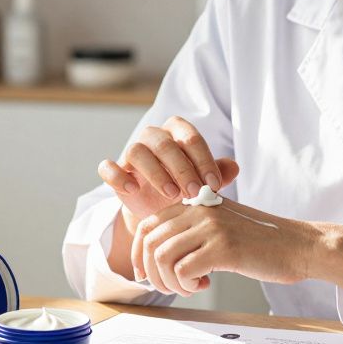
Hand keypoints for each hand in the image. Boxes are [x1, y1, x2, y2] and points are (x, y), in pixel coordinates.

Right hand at [96, 116, 238, 233]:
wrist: (160, 210)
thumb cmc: (186, 188)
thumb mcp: (205, 183)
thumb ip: (219, 174)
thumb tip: (234, 167)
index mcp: (177, 132)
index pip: (190, 137)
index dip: (203, 160)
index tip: (213, 185)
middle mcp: (153, 137)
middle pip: (164, 143)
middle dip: (182, 168)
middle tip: (195, 192)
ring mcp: (131, 152)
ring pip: (137, 150)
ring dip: (155, 172)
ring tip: (171, 195)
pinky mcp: (115, 170)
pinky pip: (108, 167)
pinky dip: (118, 176)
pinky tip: (133, 190)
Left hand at [130, 197, 316, 295]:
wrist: (298, 246)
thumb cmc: (261, 242)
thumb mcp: (222, 225)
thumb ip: (192, 230)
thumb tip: (156, 255)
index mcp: (196, 202)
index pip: (148, 225)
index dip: (139, 254)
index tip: (145, 274)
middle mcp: (199, 209)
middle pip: (151, 243)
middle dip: (154, 273)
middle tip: (173, 287)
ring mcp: (211, 227)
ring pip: (163, 258)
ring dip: (170, 282)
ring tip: (189, 287)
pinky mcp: (223, 248)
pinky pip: (183, 271)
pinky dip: (187, 285)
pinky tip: (205, 284)